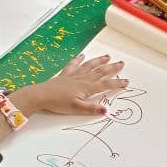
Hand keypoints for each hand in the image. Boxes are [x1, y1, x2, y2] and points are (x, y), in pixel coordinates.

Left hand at [11, 54, 127, 116]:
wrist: (40, 95)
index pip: (105, 85)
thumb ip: (91, 109)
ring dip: (99, 61)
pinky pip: (73, 65)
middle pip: (99, 72)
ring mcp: (73, 76)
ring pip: (89, 66)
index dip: (117, 83)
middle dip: (111, 68)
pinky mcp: (64, 75)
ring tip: (107, 56)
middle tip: (121, 63)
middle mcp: (82, 79)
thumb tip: (106, 110)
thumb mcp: (76, 108)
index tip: (126, 81)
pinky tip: (82, 56)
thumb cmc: (58, 103)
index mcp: (86, 88)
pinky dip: (78, 60)